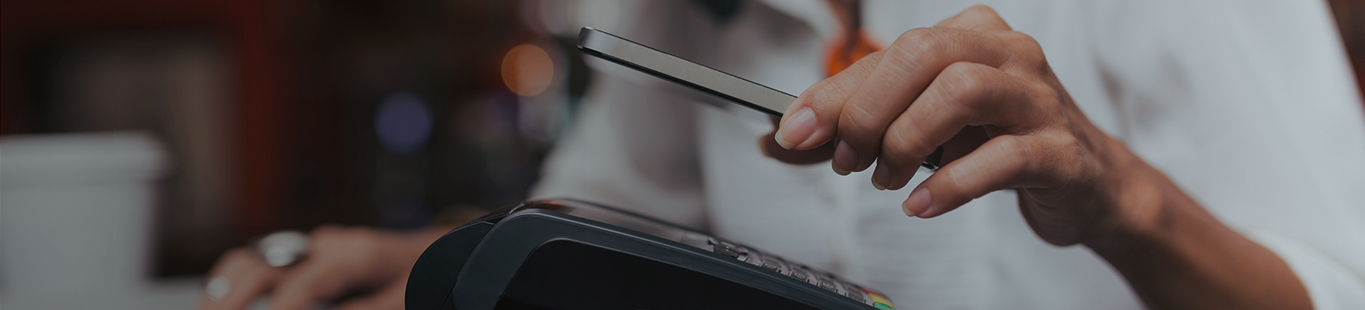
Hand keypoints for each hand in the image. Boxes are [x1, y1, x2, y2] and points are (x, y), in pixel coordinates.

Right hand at [198, 225, 442, 309]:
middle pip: (266, 264)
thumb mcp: (400, 301)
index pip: (307, 281)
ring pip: (251, 258)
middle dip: (233, 300)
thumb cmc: (423, 278)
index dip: (284, 308)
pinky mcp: (304, 255)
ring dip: (223, 292)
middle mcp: (329, 245)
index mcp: (359, 255)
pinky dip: (232, 286)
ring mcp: (313, 246)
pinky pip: (256, 263)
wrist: (437, 251)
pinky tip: (220, 305)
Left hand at [767, 6, 1311, 308]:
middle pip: (924, 56)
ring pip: (962, 90)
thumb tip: (780, 140)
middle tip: (845, 159)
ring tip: (886, 179)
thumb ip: (852, 132)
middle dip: (868, 111)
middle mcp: (1008, 53)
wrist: (1088, 182)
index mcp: (970, 33)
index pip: (888, 52)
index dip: (832, 93)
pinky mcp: (1062, 150)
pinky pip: (1002, 157)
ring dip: (907, 140)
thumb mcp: (921, 130)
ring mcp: (1039, 99)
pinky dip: (948, 184)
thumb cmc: (997, 144)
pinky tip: (920, 204)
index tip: (792, 131)